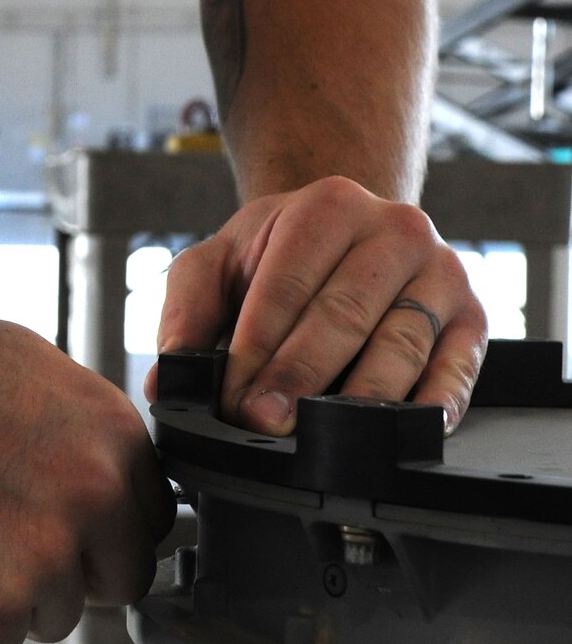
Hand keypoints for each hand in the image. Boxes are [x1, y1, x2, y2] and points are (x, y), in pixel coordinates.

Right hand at [0, 313, 173, 643]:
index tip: (74, 526)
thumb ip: (84, 424)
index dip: (108, 526)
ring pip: (54, 615)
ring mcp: (43, 562)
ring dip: (10, 595)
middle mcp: (91, 499)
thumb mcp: (21, 362)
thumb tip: (115, 467)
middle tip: (10, 541)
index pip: (151, 516)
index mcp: (111, 437)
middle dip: (75, 571)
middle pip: (119, 579)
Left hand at [145, 176, 487, 435]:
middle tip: (267, 422)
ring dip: (361, 398)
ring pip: (402, 344)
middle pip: (345, 314)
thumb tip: (169, 381)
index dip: (257, 347)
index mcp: (329, 206)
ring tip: (326, 438)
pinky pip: (459, 368)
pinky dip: (436, 403)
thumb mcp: (221, 262)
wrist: (351, 232)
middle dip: (300, 376)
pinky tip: (406, 429)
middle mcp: (395, 229)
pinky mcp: (474, 316)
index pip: (289, 284)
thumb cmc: (280, 255)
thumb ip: (186, 310)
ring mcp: (442, 272)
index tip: (233, 398)